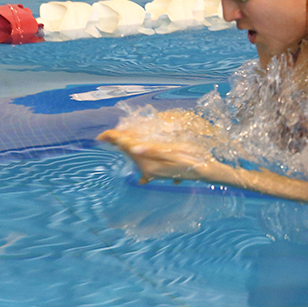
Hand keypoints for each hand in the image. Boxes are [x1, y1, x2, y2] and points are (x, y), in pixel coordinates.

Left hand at [97, 109, 220, 182]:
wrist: (206, 171)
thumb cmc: (191, 159)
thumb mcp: (174, 152)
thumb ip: (153, 150)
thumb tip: (133, 148)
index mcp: (149, 161)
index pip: (127, 146)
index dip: (114, 138)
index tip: (101, 135)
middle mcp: (148, 168)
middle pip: (128, 151)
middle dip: (117, 142)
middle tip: (104, 136)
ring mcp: (152, 171)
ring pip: (134, 157)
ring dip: (126, 148)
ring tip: (116, 141)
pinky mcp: (157, 171)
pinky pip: (142, 164)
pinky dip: (137, 157)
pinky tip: (133, 157)